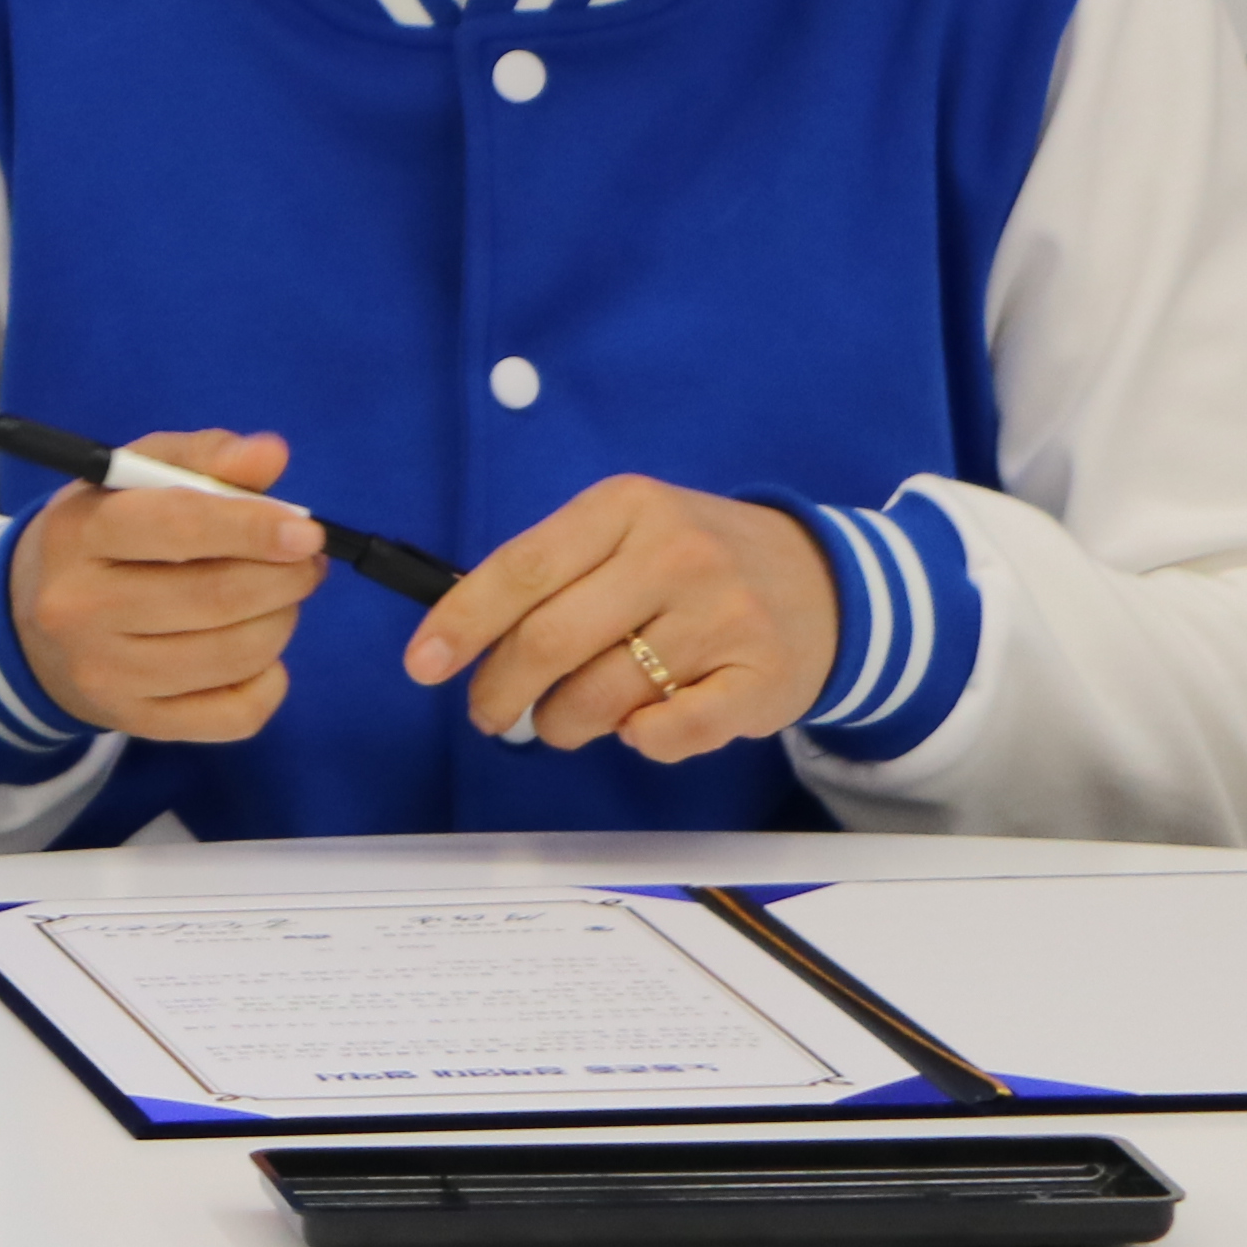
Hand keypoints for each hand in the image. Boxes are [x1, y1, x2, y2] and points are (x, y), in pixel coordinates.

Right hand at [9, 431, 334, 741]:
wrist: (30, 628)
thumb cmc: (101, 537)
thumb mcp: (133, 480)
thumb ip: (202, 457)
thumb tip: (270, 457)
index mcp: (78, 534)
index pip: (177, 527)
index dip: (253, 528)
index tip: (305, 531)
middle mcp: (80, 609)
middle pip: (215, 598)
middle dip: (284, 578)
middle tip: (306, 561)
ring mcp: (106, 674)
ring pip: (234, 656)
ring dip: (281, 621)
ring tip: (280, 599)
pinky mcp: (136, 722)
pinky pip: (235, 715)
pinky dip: (269, 682)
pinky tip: (258, 654)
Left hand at [403, 477, 842, 763]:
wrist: (824, 580)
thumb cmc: (695, 560)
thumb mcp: (626, 531)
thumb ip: (553, 571)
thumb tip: (462, 635)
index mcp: (626, 507)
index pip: (522, 569)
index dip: (462, 622)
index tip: (423, 665)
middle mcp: (675, 555)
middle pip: (551, 641)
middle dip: (502, 691)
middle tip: (489, 713)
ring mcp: (723, 617)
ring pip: (601, 697)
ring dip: (563, 723)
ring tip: (564, 719)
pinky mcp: (761, 678)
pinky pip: (666, 733)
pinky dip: (638, 739)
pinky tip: (639, 723)